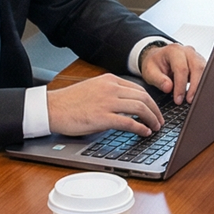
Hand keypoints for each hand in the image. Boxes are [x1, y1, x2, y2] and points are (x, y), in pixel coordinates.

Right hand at [46, 73, 163, 135]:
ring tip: (156, 127)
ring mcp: (107, 102)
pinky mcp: (102, 117)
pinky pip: (129, 122)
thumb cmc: (70, 102)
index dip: (151, 101)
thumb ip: (111, 93)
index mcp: (110, 80)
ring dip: (152, 119)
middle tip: (160, 121)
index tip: (155, 110)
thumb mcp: (94, 89)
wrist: (52, 108)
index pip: (139, 89)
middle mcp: (111, 88)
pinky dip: (141, 128)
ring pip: (140, 108)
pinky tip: (145, 132)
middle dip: (156, 111)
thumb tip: (127, 106)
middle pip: (144, 97)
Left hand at [139, 42, 204, 103]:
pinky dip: (202, 84)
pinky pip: (206, 73)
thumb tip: (169, 88)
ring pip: (204, 70)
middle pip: (197, 67)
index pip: (181, 68)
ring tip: (194, 99)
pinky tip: (198, 94)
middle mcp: (187, 51)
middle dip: (195, 86)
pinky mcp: (200, 63)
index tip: (178, 99)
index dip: (181, 86)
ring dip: (200, 86)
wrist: (158, 58)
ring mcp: (196, 56)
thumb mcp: (150, 72)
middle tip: (189, 100)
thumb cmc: (155, 64)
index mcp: (174, 51)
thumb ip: (158, 80)